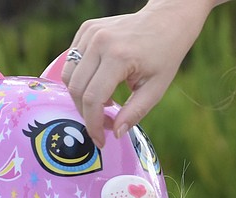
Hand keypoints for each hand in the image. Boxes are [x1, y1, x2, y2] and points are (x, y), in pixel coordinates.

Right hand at [61, 0, 216, 146]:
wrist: (166, 20)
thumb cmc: (164, 54)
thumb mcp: (156, 89)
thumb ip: (135, 113)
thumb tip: (116, 133)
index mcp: (118, 56)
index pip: (93, 99)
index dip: (93, 124)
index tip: (100, 139)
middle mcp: (99, 42)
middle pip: (77, 89)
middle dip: (86, 114)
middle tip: (103, 124)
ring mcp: (90, 33)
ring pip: (69, 76)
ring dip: (81, 97)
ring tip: (103, 104)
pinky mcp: (86, 29)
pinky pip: (72, 62)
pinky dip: (81, 79)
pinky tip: (100, 85)